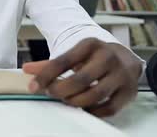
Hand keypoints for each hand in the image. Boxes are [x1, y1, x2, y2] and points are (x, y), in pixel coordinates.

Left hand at [22, 38, 141, 116]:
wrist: (126, 58)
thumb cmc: (95, 57)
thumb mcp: (75, 54)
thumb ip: (51, 64)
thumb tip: (26, 70)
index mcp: (90, 45)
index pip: (63, 61)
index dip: (45, 76)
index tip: (33, 86)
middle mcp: (108, 57)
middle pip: (81, 79)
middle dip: (61, 90)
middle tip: (51, 94)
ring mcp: (121, 75)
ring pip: (95, 95)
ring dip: (76, 101)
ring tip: (66, 100)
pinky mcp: (129, 92)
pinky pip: (109, 108)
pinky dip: (93, 111)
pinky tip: (84, 108)